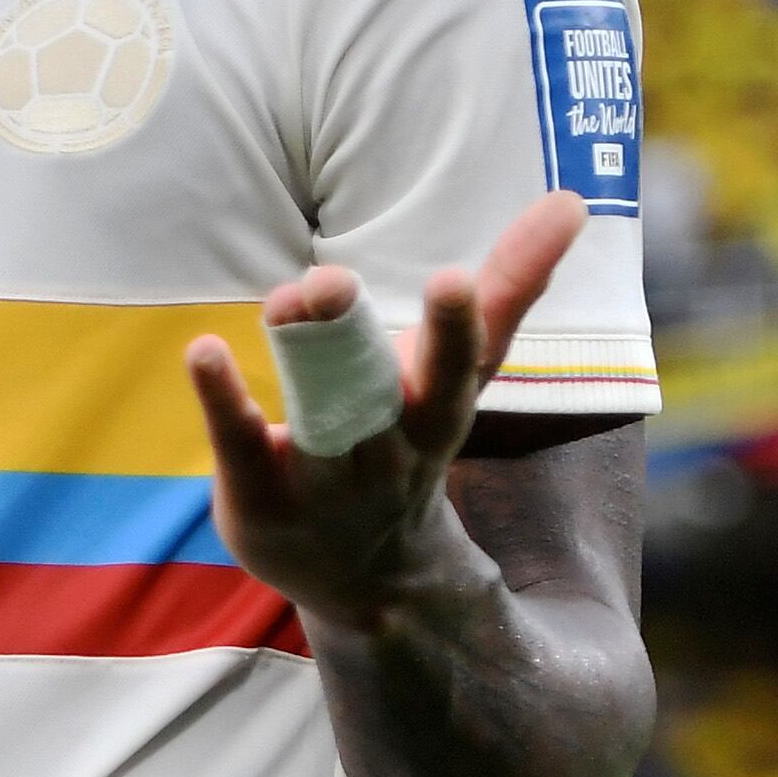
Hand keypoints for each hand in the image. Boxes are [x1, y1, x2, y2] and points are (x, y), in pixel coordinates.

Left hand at [187, 193, 585, 633]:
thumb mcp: (459, 374)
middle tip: (388, 277)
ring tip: (291, 294)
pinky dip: (224, 397)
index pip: (465, 357)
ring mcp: (328, 475)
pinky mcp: (263, 494)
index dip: (462, 322)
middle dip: (411, 338)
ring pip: (324, 412)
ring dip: (310, 355)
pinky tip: (205, 351)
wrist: (368, 578)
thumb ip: (507, 287)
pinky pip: (241, 443)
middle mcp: (393, 442)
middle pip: (403, 388)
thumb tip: (572, 198)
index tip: (458, 278)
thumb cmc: (411, 442)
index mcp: (443, 406)